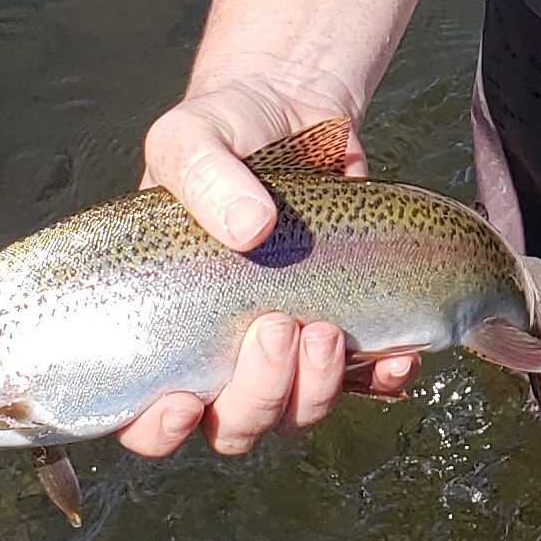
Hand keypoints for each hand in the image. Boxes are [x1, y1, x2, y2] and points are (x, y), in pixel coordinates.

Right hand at [118, 80, 422, 461]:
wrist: (290, 109)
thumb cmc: (221, 132)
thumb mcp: (189, 138)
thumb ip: (203, 176)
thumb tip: (250, 227)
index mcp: (161, 327)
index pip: (142, 416)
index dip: (157, 431)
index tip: (183, 400)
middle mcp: (219, 353)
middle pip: (232, 425)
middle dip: (258, 395)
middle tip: (279, 327)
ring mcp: (283, 350)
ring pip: (296, 414)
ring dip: (315, 390)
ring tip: (328, 330)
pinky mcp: (342, 330)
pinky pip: (365, 382)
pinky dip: (384, 378)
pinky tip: (398, 354)